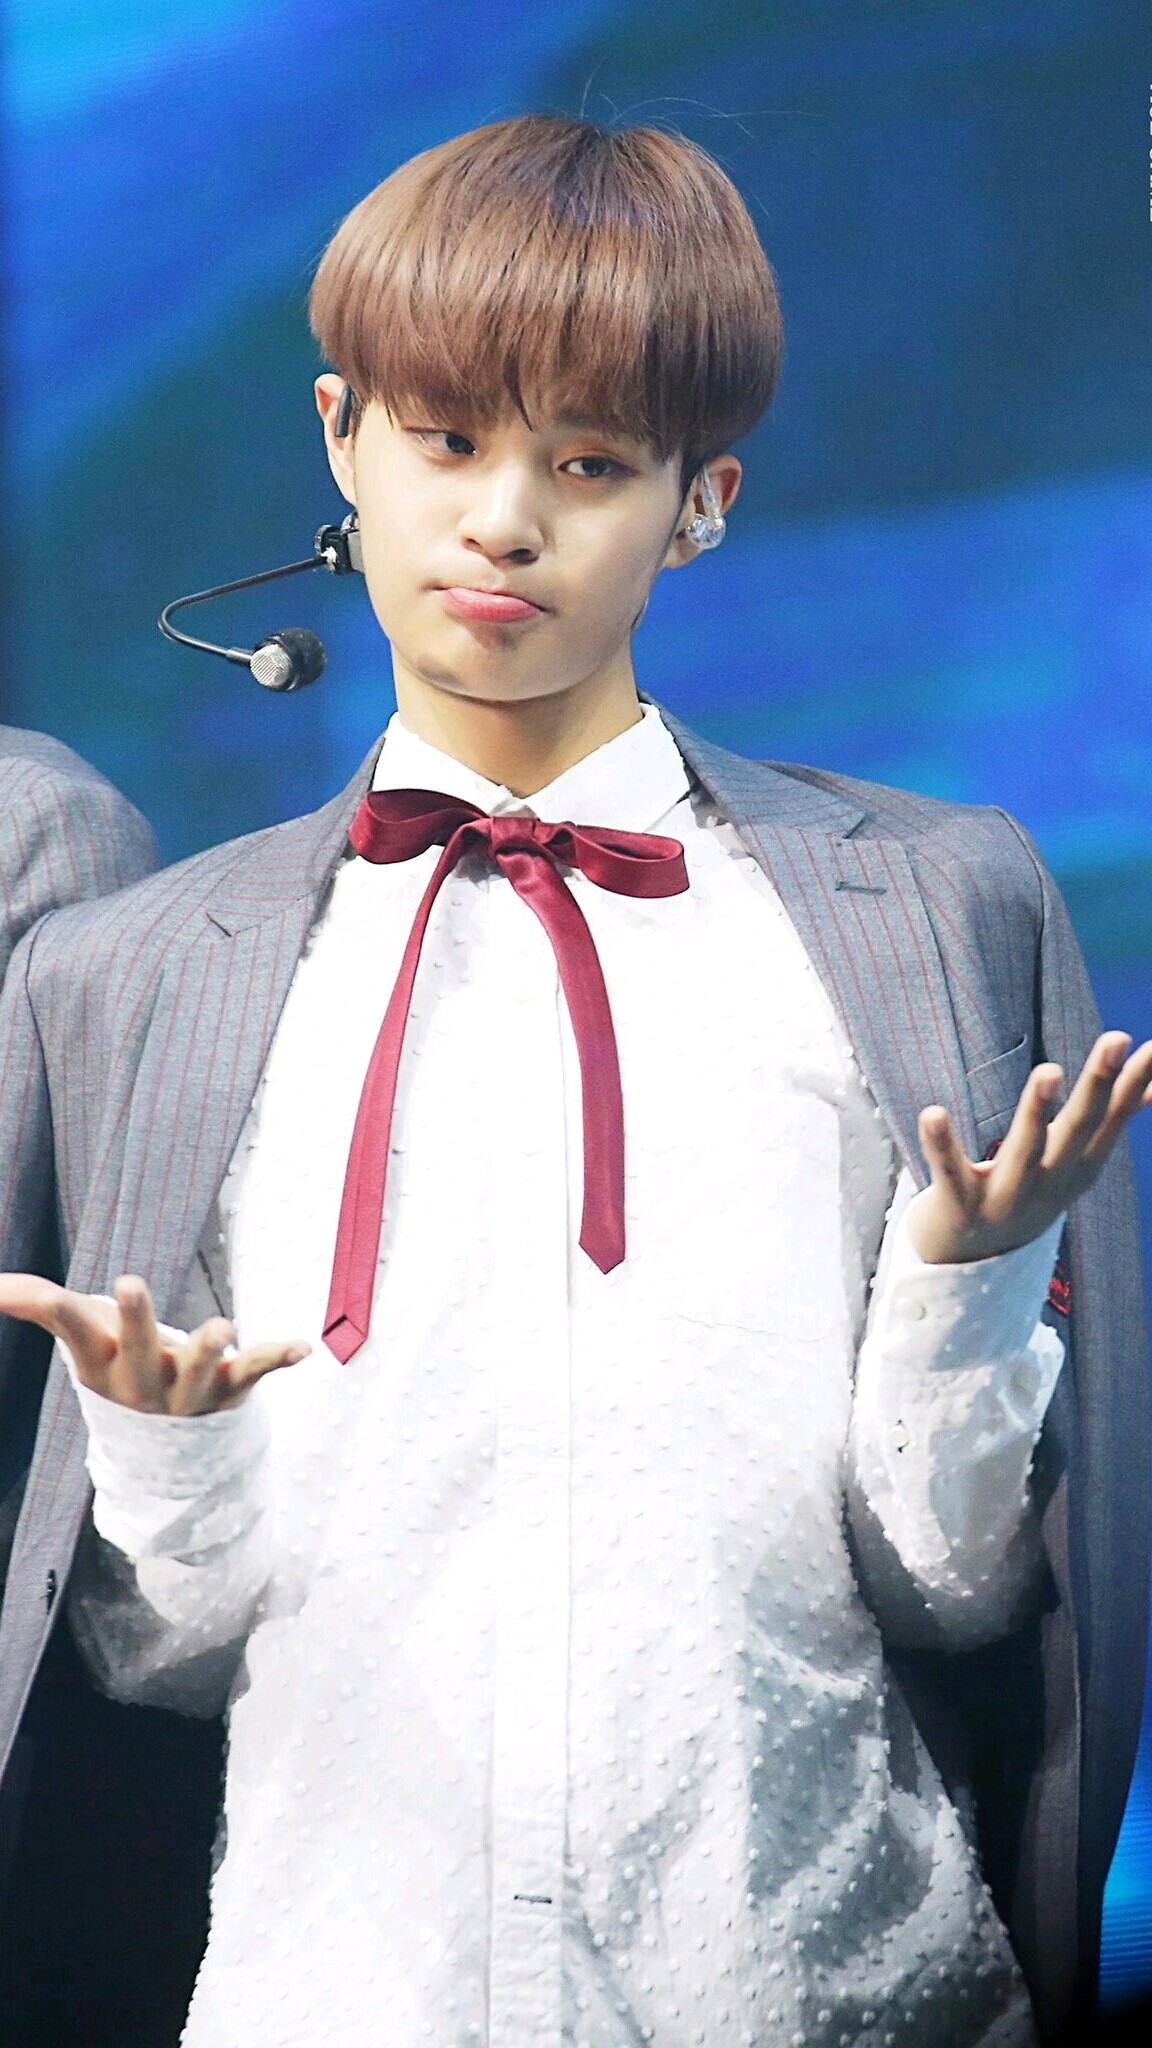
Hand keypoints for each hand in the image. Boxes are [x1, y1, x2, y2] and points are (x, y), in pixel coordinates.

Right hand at [0, 1272, 308, 1414]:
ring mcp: (187, 1392)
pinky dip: (277, 1358)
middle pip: (137, 1350)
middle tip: (129, 1283)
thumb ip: (41, 1305)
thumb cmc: (121, 1369)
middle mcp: (142, 1383)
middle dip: (134, 1319)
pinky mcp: (229, 1390)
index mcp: (102, 1365)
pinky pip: (254, 1373)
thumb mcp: (84, 1338)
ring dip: (206, 1348)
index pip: (75, 1332)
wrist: (165, 1447)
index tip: (48, 1292)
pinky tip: (303, 1347)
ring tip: (221, 1325)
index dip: (60, 1310)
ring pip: (197, 1371)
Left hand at [908, 1030, 1151, 1264]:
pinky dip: (941, 1145)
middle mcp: (1049, 1185)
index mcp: (1077, 1170)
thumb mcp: (1072, 1163)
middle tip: (1115, 1038)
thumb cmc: (1027, 1193)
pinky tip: (932, 1112)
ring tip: (1050, 1070)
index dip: (1131, 1084)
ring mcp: (1006, 1200)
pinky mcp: (960, 1208)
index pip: (1109, 1120)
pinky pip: (950, 1172)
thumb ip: (1110, 1121)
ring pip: (1024, 1153)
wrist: (969, 1265)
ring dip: (1037, 1111)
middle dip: (1098, 1084)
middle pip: (1078, 1129)